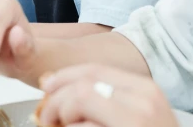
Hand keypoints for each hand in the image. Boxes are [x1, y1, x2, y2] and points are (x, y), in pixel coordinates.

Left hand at [38, 65, 179, 126]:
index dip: (63, 77)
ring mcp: (135, 122)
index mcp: (145, 90)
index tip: (47, 88)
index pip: (94, 70)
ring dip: (61, 122)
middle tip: (47, 119)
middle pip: (82, 87)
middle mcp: (143, 102)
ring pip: (78, 104)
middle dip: (56, 102)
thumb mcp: (136, 116)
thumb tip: (53, 85)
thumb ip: (103, 99)